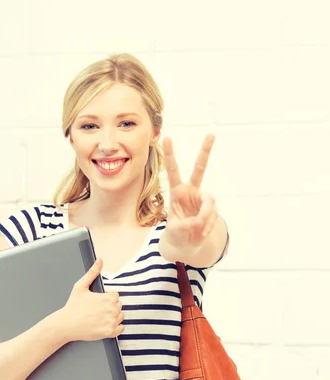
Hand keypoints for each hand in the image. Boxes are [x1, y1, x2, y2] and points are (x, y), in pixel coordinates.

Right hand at [61, 258, 124, 341]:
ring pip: (120, 317)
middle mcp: (113, 310)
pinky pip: (120, 328)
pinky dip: (115, 328)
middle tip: (96, 311)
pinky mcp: (110, 332)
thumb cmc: (73, 305)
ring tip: (99, 318)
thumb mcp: (81, 286)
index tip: (96, 303)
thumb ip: (92, 272)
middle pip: (118, 306)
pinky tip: (104, 325)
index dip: (105, 299)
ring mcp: (112, 322)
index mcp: (109, 298)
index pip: (115, 296)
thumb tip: (100, 260)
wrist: (66, 324)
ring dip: (113, 317)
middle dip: (109, 307)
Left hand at [162, 134, 217, 249]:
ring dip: (205, 218)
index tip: (166, 138)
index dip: (170, 155)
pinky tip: (200, 234)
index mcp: (177, 192)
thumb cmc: (176, 234)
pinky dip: (207, 227)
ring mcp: (202, 200)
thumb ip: (184, 225)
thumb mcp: (174, 232)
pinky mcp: (212, 210)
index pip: (173, 171)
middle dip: (205, 152)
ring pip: (209, 203)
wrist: (186, 244)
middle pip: (200, 169)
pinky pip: (213, 216)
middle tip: (211, 134)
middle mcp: (191, 191)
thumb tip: (198, 221)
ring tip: (198, 231)